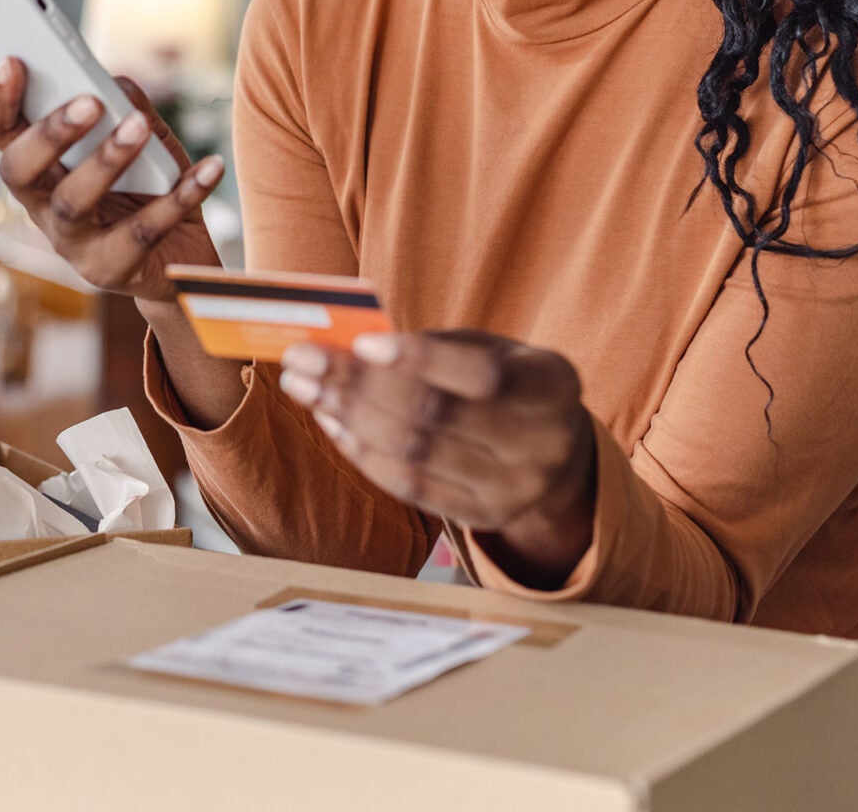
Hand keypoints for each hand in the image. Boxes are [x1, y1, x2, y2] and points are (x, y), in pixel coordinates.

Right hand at [0, 58, 225, 300]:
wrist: (180, 260)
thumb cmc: (151, 188)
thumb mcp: (143, 140)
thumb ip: (127, 106)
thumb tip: (115, 84)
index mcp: (39, 168)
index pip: (0, 132)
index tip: (12, 61)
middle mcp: (42, 207)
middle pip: (20, 170)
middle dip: (48, 133)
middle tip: (88, 101)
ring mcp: (73, 244)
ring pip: (72, 203)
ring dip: (106, 160)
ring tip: (139, 126)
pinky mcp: (111, 271)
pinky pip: (144, 231)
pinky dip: (180, 196)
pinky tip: (208, 168)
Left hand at [279, 330, 598, 587]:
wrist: (554, 455)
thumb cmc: (506, 384)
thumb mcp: (492, 350)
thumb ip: (434, 346)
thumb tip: (350, 346)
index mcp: (553, 384)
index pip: (484, 374)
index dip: (420, 358)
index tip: (360, 342)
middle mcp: (544, 443)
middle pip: (437, 415)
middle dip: (358, 384)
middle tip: (303, 359)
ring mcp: (515, 489)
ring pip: (415, 454)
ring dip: (348, 417)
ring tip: (305, 387)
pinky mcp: (483, 517)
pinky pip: (410, 487)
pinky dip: (363, 452)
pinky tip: (332, 422)